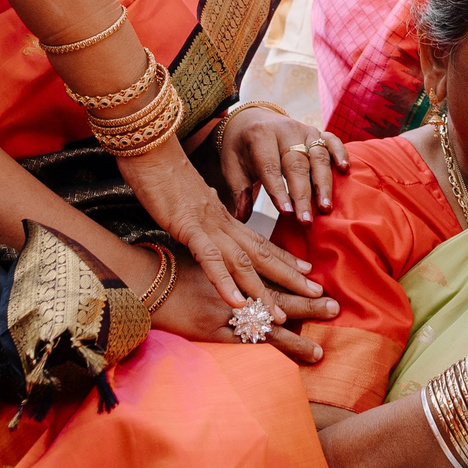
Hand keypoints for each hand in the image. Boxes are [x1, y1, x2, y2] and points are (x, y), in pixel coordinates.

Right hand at [120, 139, 323, 308]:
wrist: (150, 151)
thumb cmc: (165, 176)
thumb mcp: (190, 201)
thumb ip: (204, 214)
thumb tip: (209, 216)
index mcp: (224, 217)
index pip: (260, 241)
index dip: (285, 258)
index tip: (308, 272)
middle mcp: (222, 222)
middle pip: (262, 254)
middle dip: (289, 277)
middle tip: (316, 294)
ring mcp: (207, 225)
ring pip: (242, 262)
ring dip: (261, 291)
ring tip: (278, 317)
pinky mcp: (187, 227)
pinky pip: (209, 258)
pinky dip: (224, 282)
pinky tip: (237, 303)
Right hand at [155, 245, 337, 363]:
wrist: (141, 282)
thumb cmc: (167, 268)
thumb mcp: (199, 254)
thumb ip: (222, 258)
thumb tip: (239, 249)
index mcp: (231, 266)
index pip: (270, 272)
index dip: (295, 279)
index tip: (318, 282)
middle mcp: (232, 288)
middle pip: (276, 298)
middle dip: (306, 304)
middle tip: (334, 307)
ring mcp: (221, 311)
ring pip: (264, 327)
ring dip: (293, 339)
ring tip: (317, 351)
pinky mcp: (208, 332)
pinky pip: (240, 344)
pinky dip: (261, 352)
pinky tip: (281, 362)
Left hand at [217, 104, 348, 222]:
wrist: (250, 119)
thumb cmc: (241, 148)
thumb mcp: (232, 166)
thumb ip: (239, 191)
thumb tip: (242, 217)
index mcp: (260, 136)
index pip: (270, 167)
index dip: (279, 190)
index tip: (287, 213)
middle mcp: (284, 130)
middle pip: (296, 164)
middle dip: (303, 195)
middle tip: (306, 220)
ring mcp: (303, 129)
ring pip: (317, 156)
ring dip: (323, 183)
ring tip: (325, 207)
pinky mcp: (316, 131)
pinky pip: (332, 140)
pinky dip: (340, 153)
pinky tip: (344, 170)